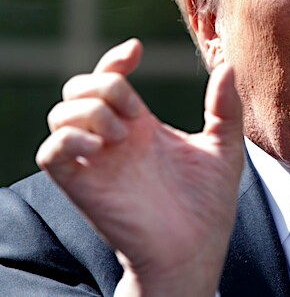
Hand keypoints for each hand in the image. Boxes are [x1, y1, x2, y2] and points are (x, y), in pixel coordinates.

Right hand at [37, 39, 243, 295]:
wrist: (196, 249)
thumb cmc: (208, 203)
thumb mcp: (225, 146)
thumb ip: (225, 107)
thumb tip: (228, 65)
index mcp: (143, 125)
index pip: (112, 77)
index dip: (115, 58)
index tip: (136, 50)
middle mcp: (116, 137)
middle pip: (79, 88)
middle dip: (104, 83)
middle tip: (137, 110)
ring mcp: (98, 160)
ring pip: (60, 113)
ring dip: (89, 110)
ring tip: (122, 133)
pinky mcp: (84, 185)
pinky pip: (51, 152)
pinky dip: (68, 139)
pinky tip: (100, 146)